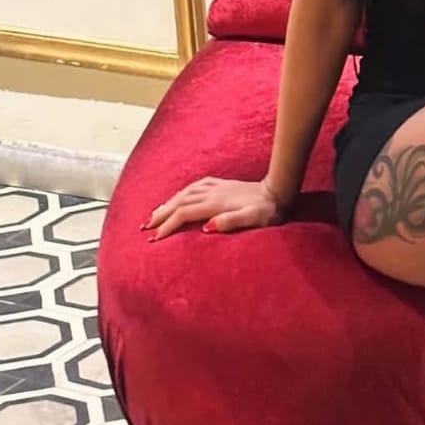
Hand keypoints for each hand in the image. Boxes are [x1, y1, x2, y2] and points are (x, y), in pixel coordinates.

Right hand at [141, 177, 286, 241]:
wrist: (280, 191)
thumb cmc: (268, 211)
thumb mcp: (253, 219)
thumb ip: (231, 222)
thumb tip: (207, 227)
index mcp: (216, 203)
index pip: (183, 214)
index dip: (167, 226)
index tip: (154, 239)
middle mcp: (212, 192)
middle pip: (179, 202)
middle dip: (160, 215)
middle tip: (144, 228)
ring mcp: (217, 187)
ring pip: (185, 193)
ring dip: (168, 203)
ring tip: (154, 214)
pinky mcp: (223, 184)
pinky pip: (196, 186)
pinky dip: (183, 192)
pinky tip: (180, 196)